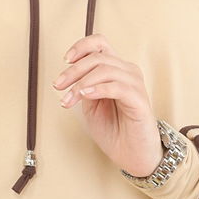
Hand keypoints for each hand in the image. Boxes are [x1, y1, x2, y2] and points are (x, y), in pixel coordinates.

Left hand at [52, 33, 163, 176]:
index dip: (81, 46)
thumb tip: (70, 75)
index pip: (100, 43)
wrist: (131, 154)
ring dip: (81, 83)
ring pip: (105, 70)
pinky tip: (85, 96)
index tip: (65, 60)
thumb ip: (83, 86)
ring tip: (68, 100)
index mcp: (116, 69)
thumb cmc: (113, 129)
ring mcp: (135, 84)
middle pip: (98, 57)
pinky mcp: (140, 100)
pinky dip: (98, 89)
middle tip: (58, 86)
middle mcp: (127, 72)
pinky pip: (117, 86)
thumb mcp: (90, 104)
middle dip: (73, 71)